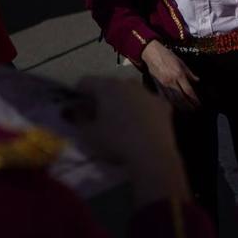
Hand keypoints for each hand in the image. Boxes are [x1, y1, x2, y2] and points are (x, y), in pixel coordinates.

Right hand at [76, 77, 189, 204]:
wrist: (152, 154)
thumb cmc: (115, 142)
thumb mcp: (88, 134)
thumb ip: (78, 117)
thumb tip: (74, 109)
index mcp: (107, 86)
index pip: (85, 82)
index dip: (78, 95)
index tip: (78, 109)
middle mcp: (128, 83)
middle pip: (108, 86)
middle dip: (102, 98)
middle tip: (98, 117)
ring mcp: (147, 92)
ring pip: (129, 92)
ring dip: (123, 102)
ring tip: (120, 122)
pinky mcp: (163, 104)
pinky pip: (146, 103)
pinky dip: (142, 110)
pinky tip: (141, 126)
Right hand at [141, 41, 200, 109]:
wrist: (152, 54)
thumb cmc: (167, 56)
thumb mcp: (181, 62)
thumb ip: (189, 73)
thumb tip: (197, 80)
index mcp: (179, 75)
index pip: (188, 91)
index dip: (194, 100)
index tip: (199, 104)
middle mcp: (171, 82)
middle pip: (181, 99)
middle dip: (189, 106)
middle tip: (195, 110)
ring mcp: (164, 85)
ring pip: (173, 100)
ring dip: (181, 107)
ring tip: (187, 110)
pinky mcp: (158, 86)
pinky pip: (165, 98)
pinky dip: (171, 103)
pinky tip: (175, 106)